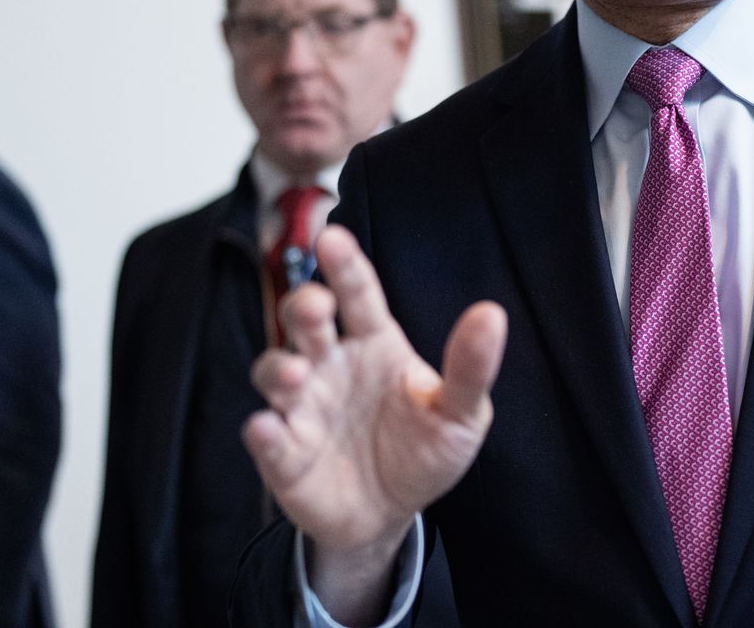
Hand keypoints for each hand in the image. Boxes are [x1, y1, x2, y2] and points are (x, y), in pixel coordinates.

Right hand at [244, 226, 506, 618]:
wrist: (393, 515)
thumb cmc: (424, 450)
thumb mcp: (460, 412)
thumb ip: (470, 367)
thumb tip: (491, 314)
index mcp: (374, 343)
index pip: (358, 294)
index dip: (345, 266)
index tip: (333, 238)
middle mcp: (330, 364)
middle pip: (305, 322)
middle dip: (302, 307)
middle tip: (315, 306)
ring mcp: (302, 407)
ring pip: (274, 371)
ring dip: (279, 368)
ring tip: (297, 374)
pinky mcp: (284, 454)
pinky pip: (266, 437)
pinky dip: (262, 432)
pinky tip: (268, 428)